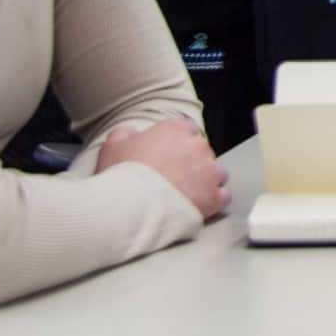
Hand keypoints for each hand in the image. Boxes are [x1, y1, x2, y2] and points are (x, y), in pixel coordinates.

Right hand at [98, 118, 229, 219]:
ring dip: (206, 180)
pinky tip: (200, 206)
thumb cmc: (122, 175)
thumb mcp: (113, 146)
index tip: (169, 155)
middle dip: (190, 163)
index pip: (185, 129)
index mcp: (175, 130)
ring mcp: (209, 171)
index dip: (177, 143)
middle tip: (173, 179)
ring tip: (188, 194)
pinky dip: (214, 200)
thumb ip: (125, 134)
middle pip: (201, 151)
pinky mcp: (214, 196)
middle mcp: (197, 146)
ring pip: (217, 172)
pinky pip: (222, 195)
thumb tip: (130, 134)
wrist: (132, 207)